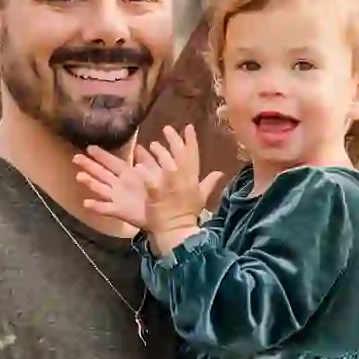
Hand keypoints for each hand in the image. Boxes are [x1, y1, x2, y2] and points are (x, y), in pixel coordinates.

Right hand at [74, 141, 156, 230]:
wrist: (167, 216)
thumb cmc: (162, 193)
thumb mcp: (156, 174)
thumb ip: (148, 161)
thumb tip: (141, 147)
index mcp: (128, 174)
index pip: (112, 162)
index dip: (101, 155)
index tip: (89, 147)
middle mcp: (120, 185)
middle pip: (101, 173)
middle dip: (89, 165)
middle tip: (75, 157)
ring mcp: (118, 198)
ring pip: (100, 188)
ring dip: (89, 183)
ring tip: (79, 177)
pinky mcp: (119, 211)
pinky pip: (106, 209)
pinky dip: (96, 206)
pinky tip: (87, 203)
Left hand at [140, 124, 224, 240]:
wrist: (178, 231)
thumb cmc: (189, 214)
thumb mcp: (202, 196)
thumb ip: (209, 182)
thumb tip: (220, 173)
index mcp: (193, 179)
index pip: (194, 155)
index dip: (191, 140)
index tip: (188, 127)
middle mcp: (183, 180)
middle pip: (179, 155)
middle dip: (174, 140)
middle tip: (166, 128)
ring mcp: (170, 187)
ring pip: (165, 164)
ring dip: (159, 153)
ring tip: (151, 144)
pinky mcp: (157, 195)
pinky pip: (150, 181)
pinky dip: (145, 173)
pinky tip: (138, 165)